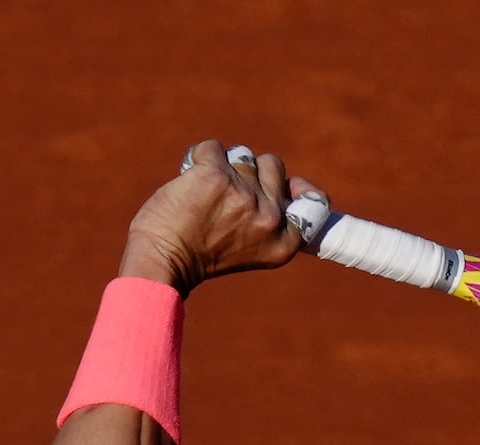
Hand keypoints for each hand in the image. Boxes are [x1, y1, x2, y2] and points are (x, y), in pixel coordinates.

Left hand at [122, 140, 311, 291]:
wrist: (164, 262)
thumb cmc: (205, 252)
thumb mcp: (255, 245)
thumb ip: (277, 216)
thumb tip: (298, 182)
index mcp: (284, 241)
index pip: (315, 202)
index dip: (302, 189)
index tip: (287, 192)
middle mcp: (270, 219)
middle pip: (273, 165)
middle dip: (251, 173)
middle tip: (227, 203)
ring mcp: (244, 195)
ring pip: (242, 155)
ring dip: (223, 167)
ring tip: (206, 196)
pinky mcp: (215, 175)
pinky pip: (212, 148)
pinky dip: (199, 159)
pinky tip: (191, 184)